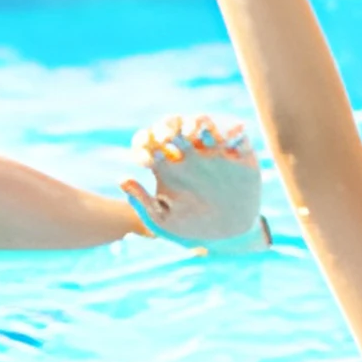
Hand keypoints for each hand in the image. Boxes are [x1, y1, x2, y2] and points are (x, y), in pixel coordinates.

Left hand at [121, 114, 266, 249]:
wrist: (227, 239)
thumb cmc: (190, 228)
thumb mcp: (161, 220)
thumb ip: (141, 201)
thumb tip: (121, 179)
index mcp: (169, 166)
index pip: (152, 142)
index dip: (144, 141)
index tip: (145, 156)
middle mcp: (190, 154)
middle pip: (176, 126)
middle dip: (169, 126)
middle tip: (165, 137)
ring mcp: (214, 153)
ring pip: (204, 124)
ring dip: (198, 122)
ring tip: (194, 131)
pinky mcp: (239, 157)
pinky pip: (237, 136)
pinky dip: (234, 131)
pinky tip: (226, 139)